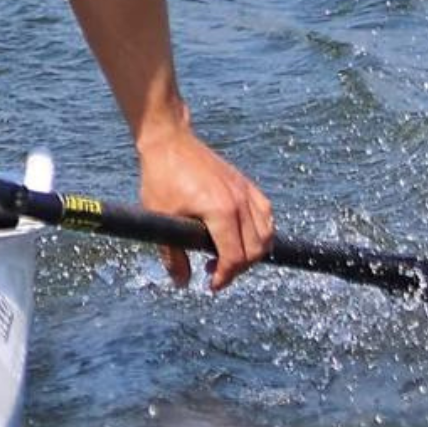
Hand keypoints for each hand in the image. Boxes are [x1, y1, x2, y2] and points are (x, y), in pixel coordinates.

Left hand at [136, 128, 272, 290]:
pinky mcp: (245, 183)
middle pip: (256, 249)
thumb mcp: (160, 218)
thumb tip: (182, 283)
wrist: (169, 141)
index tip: (211, 285)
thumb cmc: (161, 177)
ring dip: (253, 252)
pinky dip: (261, 230)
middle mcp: (240, 201)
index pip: (235, 257)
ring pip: (267, 232)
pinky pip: (265, 213)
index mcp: (221, 211)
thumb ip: (172, 255)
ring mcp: (245, 190)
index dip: (225, 277)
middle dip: (238, 269)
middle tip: (215, 272)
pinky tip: (243, 236)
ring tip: (229, 256)